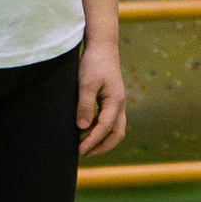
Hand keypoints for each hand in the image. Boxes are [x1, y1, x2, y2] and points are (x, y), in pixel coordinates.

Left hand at [76, 40, 127, 155]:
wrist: (103, 48)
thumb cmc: (94, 64)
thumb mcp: (86, 84)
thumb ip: (85, 105)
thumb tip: (83, 128)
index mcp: (116, 101)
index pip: (105, 127)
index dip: (93, 140)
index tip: (80, 150)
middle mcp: (120, 105)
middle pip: (117, 134)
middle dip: (103, 146)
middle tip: (85, 153)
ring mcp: (117, 104)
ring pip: (115, 129)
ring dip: (102, 139)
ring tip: (84, 145)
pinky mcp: (112, 101)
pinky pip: (109, 121)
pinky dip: (100, 130)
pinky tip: (85, 130)